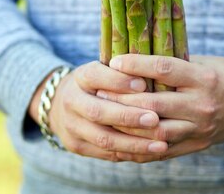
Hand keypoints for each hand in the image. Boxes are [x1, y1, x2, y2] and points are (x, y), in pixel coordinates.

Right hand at [27, 61, 168, 160]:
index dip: (118, 81)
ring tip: (160, 144)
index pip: (95, 76)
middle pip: (98, 112)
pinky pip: (108, 154)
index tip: (143, 84)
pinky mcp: (78, 146)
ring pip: (104, 139)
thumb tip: (153, 74)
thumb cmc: (96, 83)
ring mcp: (72, 127)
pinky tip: (151, 152)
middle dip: (128, 117)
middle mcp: (71, 102)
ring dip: (134, 143)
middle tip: (154, 119)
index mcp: (80, 77)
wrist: (62, 105)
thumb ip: (123, 71)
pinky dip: (132, 153)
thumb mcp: (104, 69)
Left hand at [96, 54, 223, 161]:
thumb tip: (131, 59)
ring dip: (127, 125)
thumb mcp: (200, 62)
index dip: (137, 65)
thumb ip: (171, 65)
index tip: (114, 61)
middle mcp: (203, 105)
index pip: (165, 69)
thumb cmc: (221, 73)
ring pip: (156, 132)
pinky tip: (120, 139)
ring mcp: (201, 128)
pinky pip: (164, 150)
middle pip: (155, 104)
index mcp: (204, 78)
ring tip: (105, 116)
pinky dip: (140, 147)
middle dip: (123, 99)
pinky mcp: (198, 144)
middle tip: (100, 92)